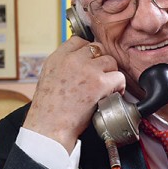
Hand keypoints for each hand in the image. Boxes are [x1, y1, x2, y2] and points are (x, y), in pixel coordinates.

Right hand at [22, 37, 124, 152]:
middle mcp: (72, 60)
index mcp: (57, 58)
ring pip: (110, 61)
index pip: (79, 40)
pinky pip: (119, 77)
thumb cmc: (48, 111)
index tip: (90, 62)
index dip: (87, 51)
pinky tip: (112, 94)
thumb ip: (63, 66)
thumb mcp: (48, 79)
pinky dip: (119, 87)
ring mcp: (87, 70)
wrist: (49, 127)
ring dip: (110, 74)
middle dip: (101, 62)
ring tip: (105, 87)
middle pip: (97, 48)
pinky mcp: (99, 83)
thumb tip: (79, 63)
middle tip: (99, 76)